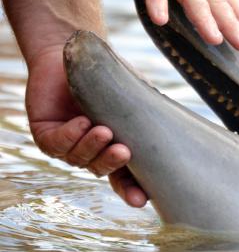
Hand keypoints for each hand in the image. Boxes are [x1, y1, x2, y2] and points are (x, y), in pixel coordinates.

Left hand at [26, 47, 147, 207]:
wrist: (80, 51)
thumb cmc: (113, 75)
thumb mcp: (138, 98)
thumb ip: (152, 118)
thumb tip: (179, 138)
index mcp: (116, 147)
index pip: (125, 176)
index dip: (132, 190)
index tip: (142, 201)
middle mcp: (92, 150)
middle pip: (102, 170)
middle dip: (112, 164)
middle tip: (124, 151)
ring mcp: (69, 144)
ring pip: (80, 159)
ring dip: (92, 148)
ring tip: (103, 130)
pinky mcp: (46, 133)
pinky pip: (58, 145)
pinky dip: (71, 136)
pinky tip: (82, 122)